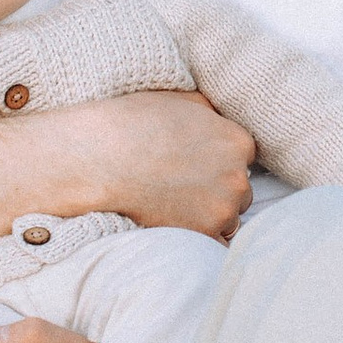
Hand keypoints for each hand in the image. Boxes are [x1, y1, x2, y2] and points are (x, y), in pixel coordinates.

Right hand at [55, 89, 256, 238]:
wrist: (99, 159)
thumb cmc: (132, 124)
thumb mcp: (179, 99)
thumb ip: (210, 112)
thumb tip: (218, 120)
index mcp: (236, 141)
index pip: (243, 157)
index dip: (219, 161)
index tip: (197, 165)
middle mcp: (238, 177)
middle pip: (240, 190)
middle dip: (218, 189)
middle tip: (183, 185)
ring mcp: (223, 209)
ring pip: (229, 218)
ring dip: (210, 215)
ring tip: (175, 204)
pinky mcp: (204, 235)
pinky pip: (214, 243)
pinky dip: (198, 236)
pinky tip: (175, 222)